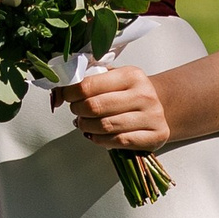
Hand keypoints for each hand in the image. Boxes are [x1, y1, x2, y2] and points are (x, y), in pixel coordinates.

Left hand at [59, 62, 178, 154]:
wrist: (162, 105)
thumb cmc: (130, 92)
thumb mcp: (114, 78)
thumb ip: (88, 80)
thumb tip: (56, 92)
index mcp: (131, 75)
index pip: (90, 84)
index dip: (70, 92)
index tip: (65, 96)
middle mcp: (144, 94)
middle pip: (95, 107)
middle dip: (78, 111)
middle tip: (76, 111)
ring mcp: (152, 116)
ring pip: (105, 126)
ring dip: (87, 127)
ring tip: (83, 124)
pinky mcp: (156, 135)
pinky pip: (118, 142)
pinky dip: (100, 140)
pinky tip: (96, 135)